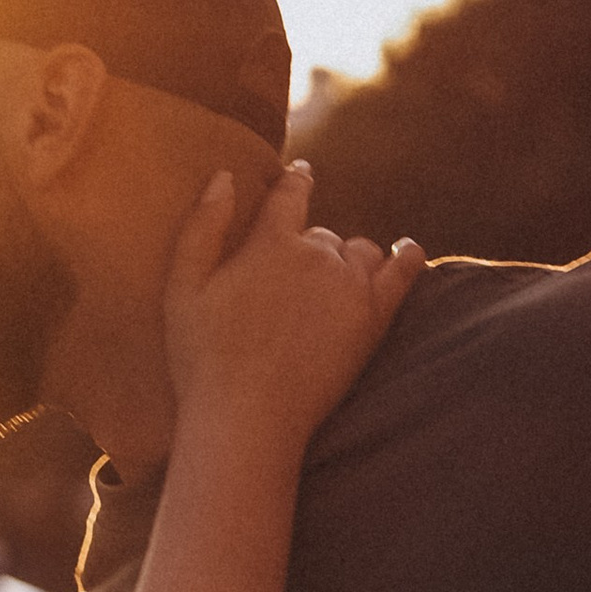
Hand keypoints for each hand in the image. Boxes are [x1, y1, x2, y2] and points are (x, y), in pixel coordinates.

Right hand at [163, 161, 421, 458]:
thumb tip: (224, 176)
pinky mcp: (373, 319)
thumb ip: (202, 226)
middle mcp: (316, 256)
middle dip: (309, 246)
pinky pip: (403, 273)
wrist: (247, 418)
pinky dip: (408, 257)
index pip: (289, 196)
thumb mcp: (182, 287)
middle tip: (291, 280)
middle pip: (322, 235)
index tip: (301, 173)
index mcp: (269, 243)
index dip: (295, 181)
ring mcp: (349, 287)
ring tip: (332, 282)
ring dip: (348, 258)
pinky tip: (407, 251)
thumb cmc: (203, 357)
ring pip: (360, 251)